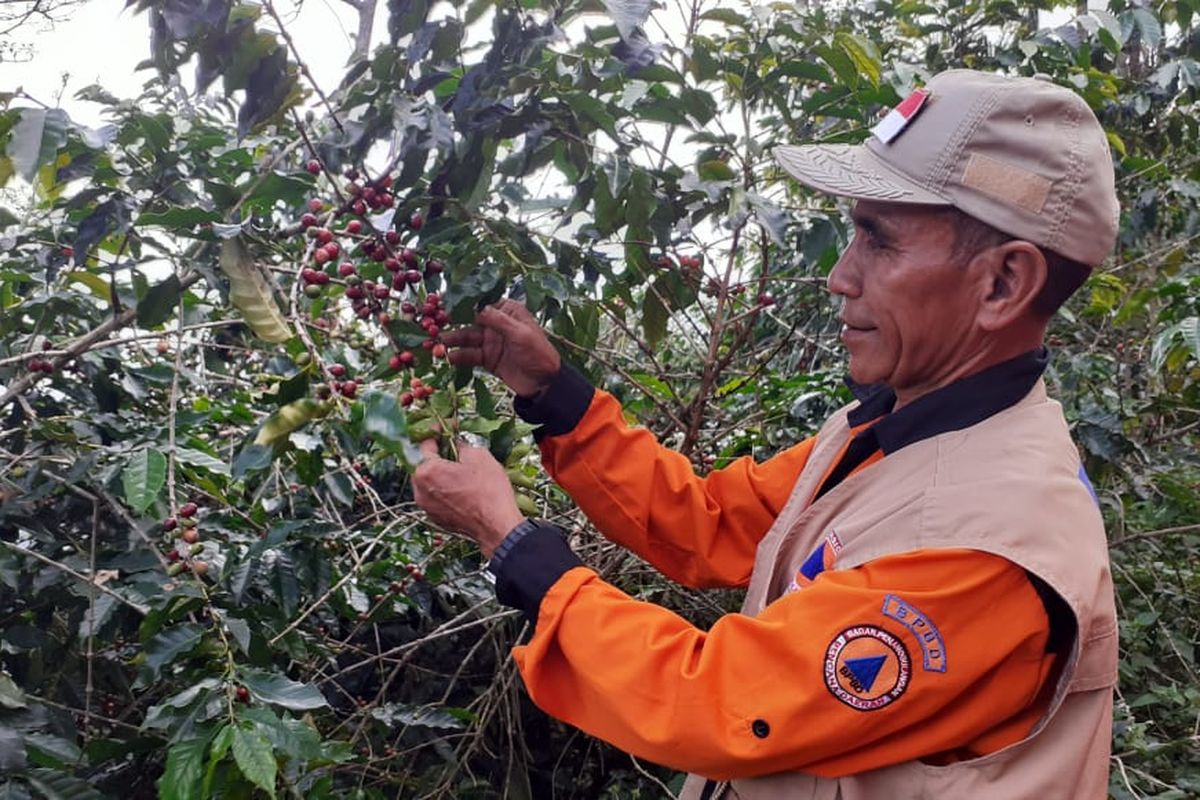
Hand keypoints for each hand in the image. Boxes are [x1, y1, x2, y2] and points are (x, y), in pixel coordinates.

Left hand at [411, 439, 525, 558]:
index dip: (437, 432)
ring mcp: (426, 507)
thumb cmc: (488, 491)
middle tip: (453, 448)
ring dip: (440, 473)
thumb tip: (457, 445)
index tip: (446, 428)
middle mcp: (419, 490)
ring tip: (460, 469)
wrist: (497, 526)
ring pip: (429, 482)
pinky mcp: (436, 519)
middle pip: (423, 465)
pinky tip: (461, 488)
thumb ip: (461, 445)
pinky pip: (435, 498)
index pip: (424, 443)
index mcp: (425, 471)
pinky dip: (444, 490)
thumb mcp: (479, 456)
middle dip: (437, 454)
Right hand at [442, 299, 560, 397]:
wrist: (545, 383)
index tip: (443, 303)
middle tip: (433, 326)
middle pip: (470, 321)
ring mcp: (491, 341)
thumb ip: (498, 320)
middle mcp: (497, 324)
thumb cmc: (538, 352)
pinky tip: (447, 358)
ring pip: (467, 338)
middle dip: (452, 324)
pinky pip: (469, 355)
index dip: (462, 303)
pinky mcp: (487, 359)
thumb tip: (477, 307)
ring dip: (452, 341)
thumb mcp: (520, 333)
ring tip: (436, 345)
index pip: (481, 303)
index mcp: (507, 311)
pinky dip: (458, 356)